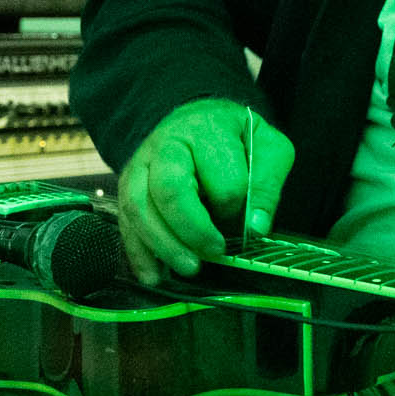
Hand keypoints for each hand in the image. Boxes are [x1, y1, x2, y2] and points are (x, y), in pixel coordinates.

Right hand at [117, 99, 294, 284]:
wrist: (197, 119)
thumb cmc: (236, 138)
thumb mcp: (269, 148)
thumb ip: (267, 185)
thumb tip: (255, 227)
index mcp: (207, 130)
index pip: (222, 180)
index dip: (235, 209)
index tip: (246, 224)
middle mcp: (166, 145)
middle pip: (169, 189)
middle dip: (192, 230)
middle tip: (215, 253)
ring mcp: (140, 165)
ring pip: (138, 207)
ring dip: (163, 245)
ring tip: (189, 269)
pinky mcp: (126, 188)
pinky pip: (125, 222)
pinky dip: (138, 253)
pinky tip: (154, 275)